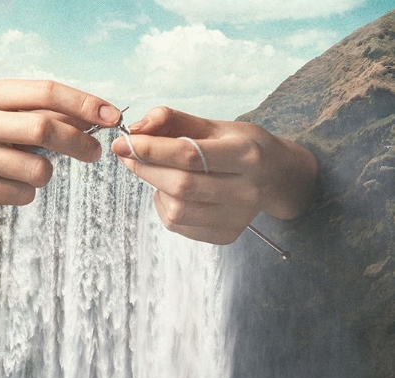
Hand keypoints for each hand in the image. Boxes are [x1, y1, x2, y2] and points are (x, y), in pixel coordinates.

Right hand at [0, 80, 120, 219]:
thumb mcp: (19, 117)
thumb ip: (55, 114)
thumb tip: (103, 115)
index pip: (46, 92)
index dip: (83, 103)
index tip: (113, 116)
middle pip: (43, 128)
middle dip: (78, 142)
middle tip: (96, 152)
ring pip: (37, 169)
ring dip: (48, 173)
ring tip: (34, 169)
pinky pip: (24, 194)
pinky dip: (29, 192)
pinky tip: (13, 184)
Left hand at [111, 107, 318, 244]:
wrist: (277, 178)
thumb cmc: (241, 146)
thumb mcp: (215, 124)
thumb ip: (174, 120)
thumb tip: (136, 128)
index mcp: (246, 154)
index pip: (189, 154)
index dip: (150, 149)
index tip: (123, 142)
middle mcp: (245, 190)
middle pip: (181, 185)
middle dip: (146, 169)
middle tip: (127, 155)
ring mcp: (236, 218)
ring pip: (177, 210)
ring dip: (156, 189)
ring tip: (158, 173)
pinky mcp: (225, 236)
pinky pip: (179, 225)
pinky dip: (165, 207)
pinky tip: (173, 193)